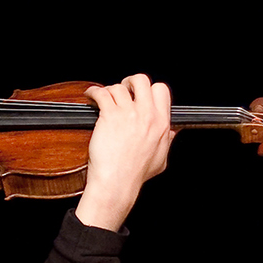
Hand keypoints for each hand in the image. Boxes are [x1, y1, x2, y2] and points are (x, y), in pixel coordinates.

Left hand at [76, 74, 173, 230]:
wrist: (117, 181)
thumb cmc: (135, 174)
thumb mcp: (161, 159)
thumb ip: (167, 142)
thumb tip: (171, 132)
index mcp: (160, 123)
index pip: (161, 90)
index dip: (149, 89)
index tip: (141, 95)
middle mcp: (146, 114)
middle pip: (141, 80)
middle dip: (130, 82)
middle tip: (123, 89)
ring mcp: (127, 114)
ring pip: (119, 87)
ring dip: (110, 90)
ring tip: (104, 96)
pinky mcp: (109, 115)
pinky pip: (102, 93)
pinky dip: (94, 91)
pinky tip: (91, 95)